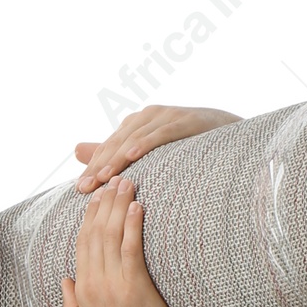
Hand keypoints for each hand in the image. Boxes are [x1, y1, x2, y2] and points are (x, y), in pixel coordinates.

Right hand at [61, 175, 183, 306]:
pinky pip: (132, 248)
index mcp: (82, 291)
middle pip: (96, 233)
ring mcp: (113, 285)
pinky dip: (133, 225)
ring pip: (112, 235)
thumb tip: (64, 281)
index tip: (97, 197)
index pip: (83, 244)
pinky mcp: (136, 287)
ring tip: (127, 182)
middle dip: (104, 202)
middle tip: (114, 178)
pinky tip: (137, 205)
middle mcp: (94, 284)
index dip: (90, 217)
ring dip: (118, 205)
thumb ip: (71, 305)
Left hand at [72, 104, 239, 189]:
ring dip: (117, 156)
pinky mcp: (184, 120)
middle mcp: (147, 117)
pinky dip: (145, 142)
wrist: (230, 137)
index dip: (94, 167)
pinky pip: (161, 132)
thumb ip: (115, 151)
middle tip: (85, 187)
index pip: (109, 147)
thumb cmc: (188, 147)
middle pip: (117, 141)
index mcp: (136, 125)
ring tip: (103, 177)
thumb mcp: (150, 152)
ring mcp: (165, 116)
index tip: (79, 190)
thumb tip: (76, 150)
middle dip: (100, 165)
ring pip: (135, 136)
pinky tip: (132, 155)